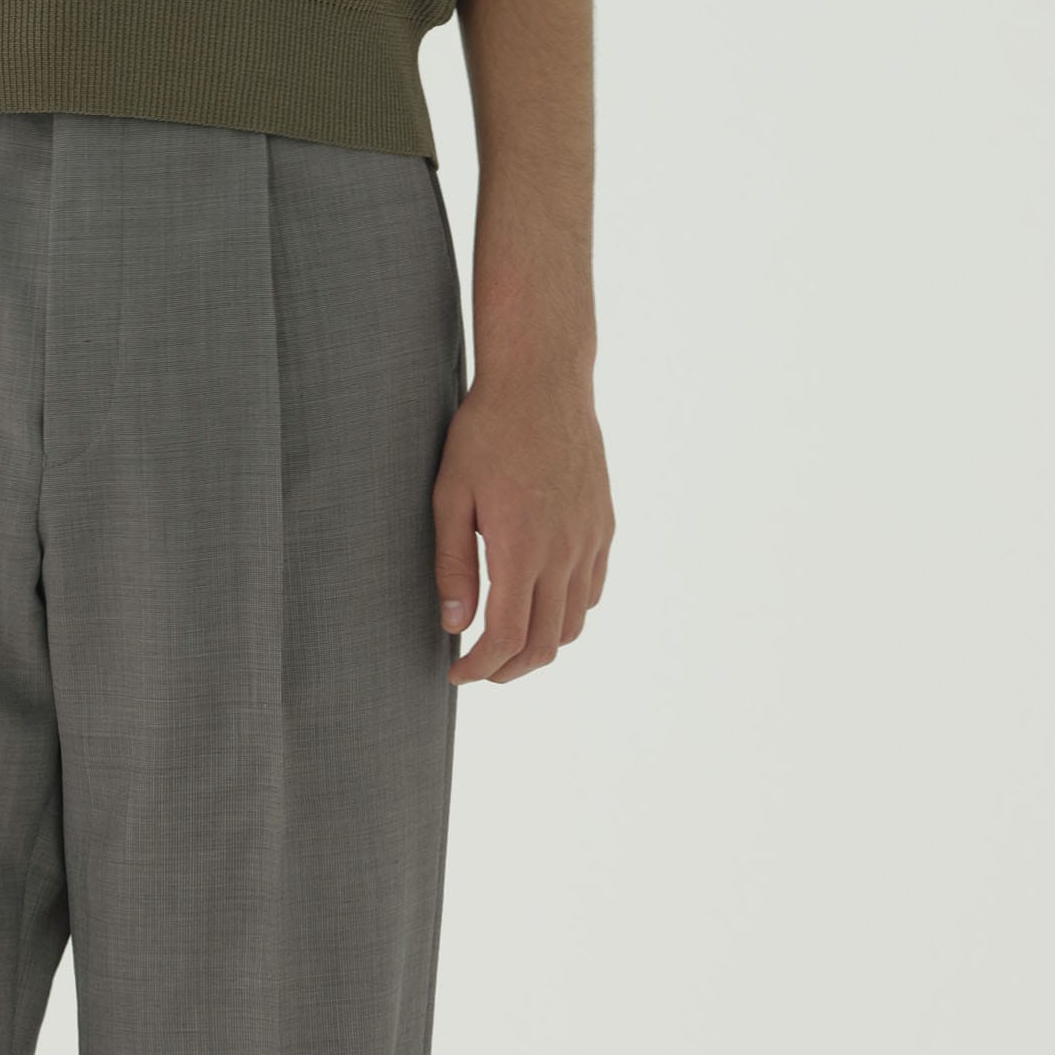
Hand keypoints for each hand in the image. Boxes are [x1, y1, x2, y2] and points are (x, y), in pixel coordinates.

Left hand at [431, 371, 612, 684]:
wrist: (543, 380)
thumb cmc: (486, 432)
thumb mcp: (450, 496)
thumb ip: (452, 565)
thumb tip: (454, 625)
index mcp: (522, 548)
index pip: (507, 638)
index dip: (481, 667)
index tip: (457, 673)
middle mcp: (565, 551)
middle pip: (545, 644)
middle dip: (509, 669)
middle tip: (479, 669)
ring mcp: (591, 540)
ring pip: (574, 624)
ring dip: (540, 646)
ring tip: (507, 644)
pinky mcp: (604, 525)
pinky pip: (592, 590)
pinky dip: (567, 613)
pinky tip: (539, 604)